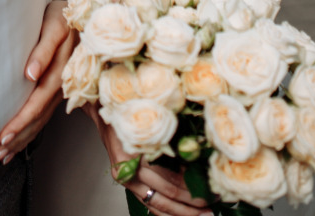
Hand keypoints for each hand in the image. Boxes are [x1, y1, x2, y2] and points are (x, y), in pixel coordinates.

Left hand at [0, 0, 75, 162]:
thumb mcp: (54, 25)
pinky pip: (46, 113)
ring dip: (24, 138)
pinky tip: (21, 139)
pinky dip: (32, 129)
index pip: (37, 103)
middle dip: (19, 137)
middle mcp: (63, 85)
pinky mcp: (60, 88)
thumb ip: (43, 49)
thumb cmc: (63, 15)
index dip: (21, 121)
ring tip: (4, 154)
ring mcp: (62, 89)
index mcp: (61, 72)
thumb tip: (30, 74)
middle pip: (39, 117)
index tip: (3, 137)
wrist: (84, 12)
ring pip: (42, 119)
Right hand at [85, 105, 211, 215]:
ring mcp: (126, 179)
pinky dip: (165, 212)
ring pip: (157, 205)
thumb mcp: (149, 120)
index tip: (212, 190)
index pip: (169, 182)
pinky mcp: (126, 182)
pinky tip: (180, 215)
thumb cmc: (127, 110)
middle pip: (165, 196)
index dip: (192, 189)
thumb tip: (199, 155)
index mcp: (135, 156)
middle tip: (212, 208)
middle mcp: (128, 172)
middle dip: (191, 205)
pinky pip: (148, 203)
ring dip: (181, 213)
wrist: (102, 110)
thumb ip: (168, 138)